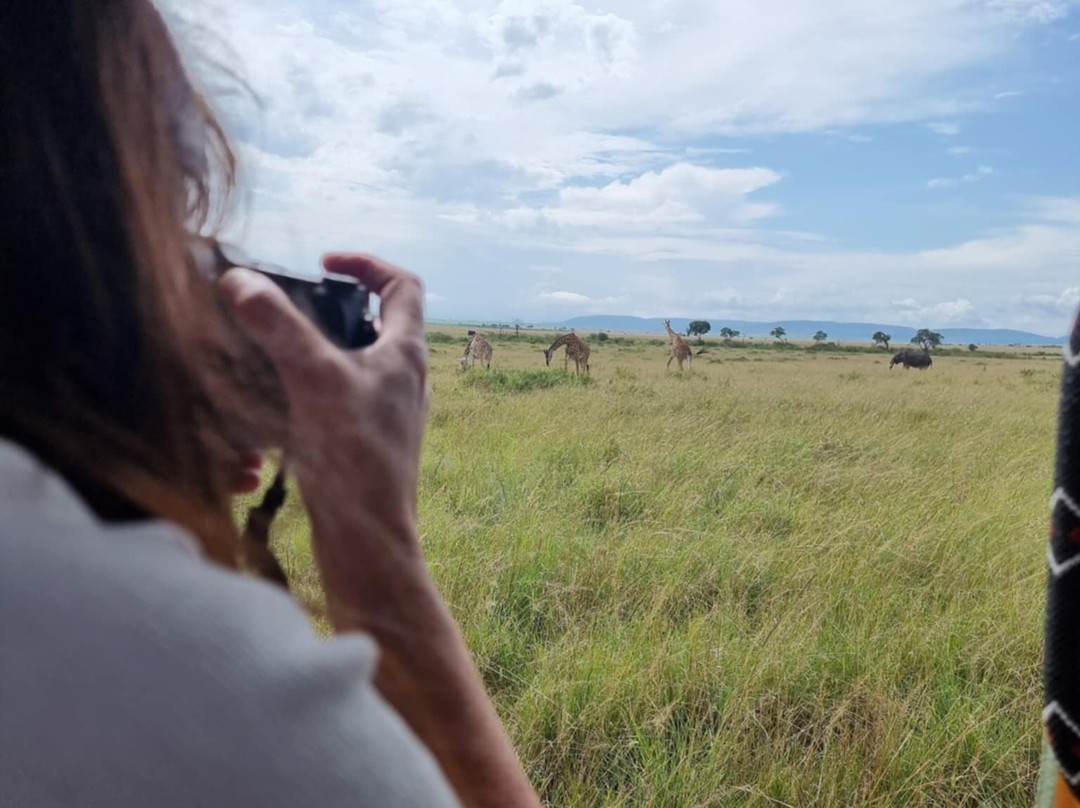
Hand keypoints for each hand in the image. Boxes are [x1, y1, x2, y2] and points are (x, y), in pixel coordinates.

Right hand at [220, 258, 540, 807]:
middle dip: (337, 304)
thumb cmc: (355, 460)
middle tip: (295, 302)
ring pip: (358, 362)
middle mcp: (405, 381)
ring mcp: (389, 413)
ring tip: (280, 345)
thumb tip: (241, 280)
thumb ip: (279, 327)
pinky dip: (314, 385)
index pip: (403, 286)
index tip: (325, 260)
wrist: (368, 542)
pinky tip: (280, 398)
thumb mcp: (314, 380)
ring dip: (323, 346)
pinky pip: (343, 398)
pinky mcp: (368, 442)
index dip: (367, 263)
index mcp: (405, 355)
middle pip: (380, 321)